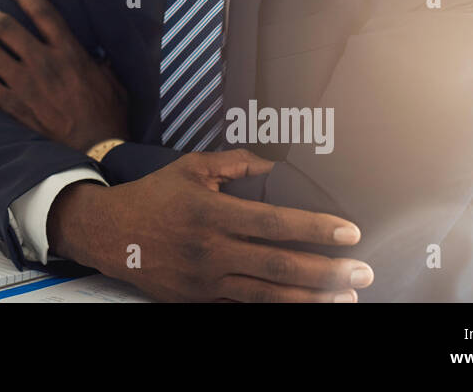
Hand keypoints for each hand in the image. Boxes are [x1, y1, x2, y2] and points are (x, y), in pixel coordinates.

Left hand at [0, 0, 127, 151]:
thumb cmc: (110, 116)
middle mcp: (44, 62)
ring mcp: (27, 84)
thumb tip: (98, 52)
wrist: (97, 150)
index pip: (42, 11)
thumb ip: (99, 61)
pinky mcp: (16, 107)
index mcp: (69, 51)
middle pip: (6, 29)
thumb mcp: (113, 80)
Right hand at [48, 149, 373, 301]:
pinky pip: (245, 307)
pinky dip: (277, 308)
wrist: (109, 233)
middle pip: (281, 266)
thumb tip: (274, 164)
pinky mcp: (200, 300)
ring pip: (269, 295)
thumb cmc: (154, 196)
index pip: (276, 224)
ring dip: (312, 298)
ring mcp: (207, 281)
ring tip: (346, 298)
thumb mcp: (191, 167)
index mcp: (213, 213)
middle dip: (328, 272)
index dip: (316, 229)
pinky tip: (302, 307)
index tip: (349, 232)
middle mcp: (213, 250)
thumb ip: (236, 164)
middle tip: (363, 273)